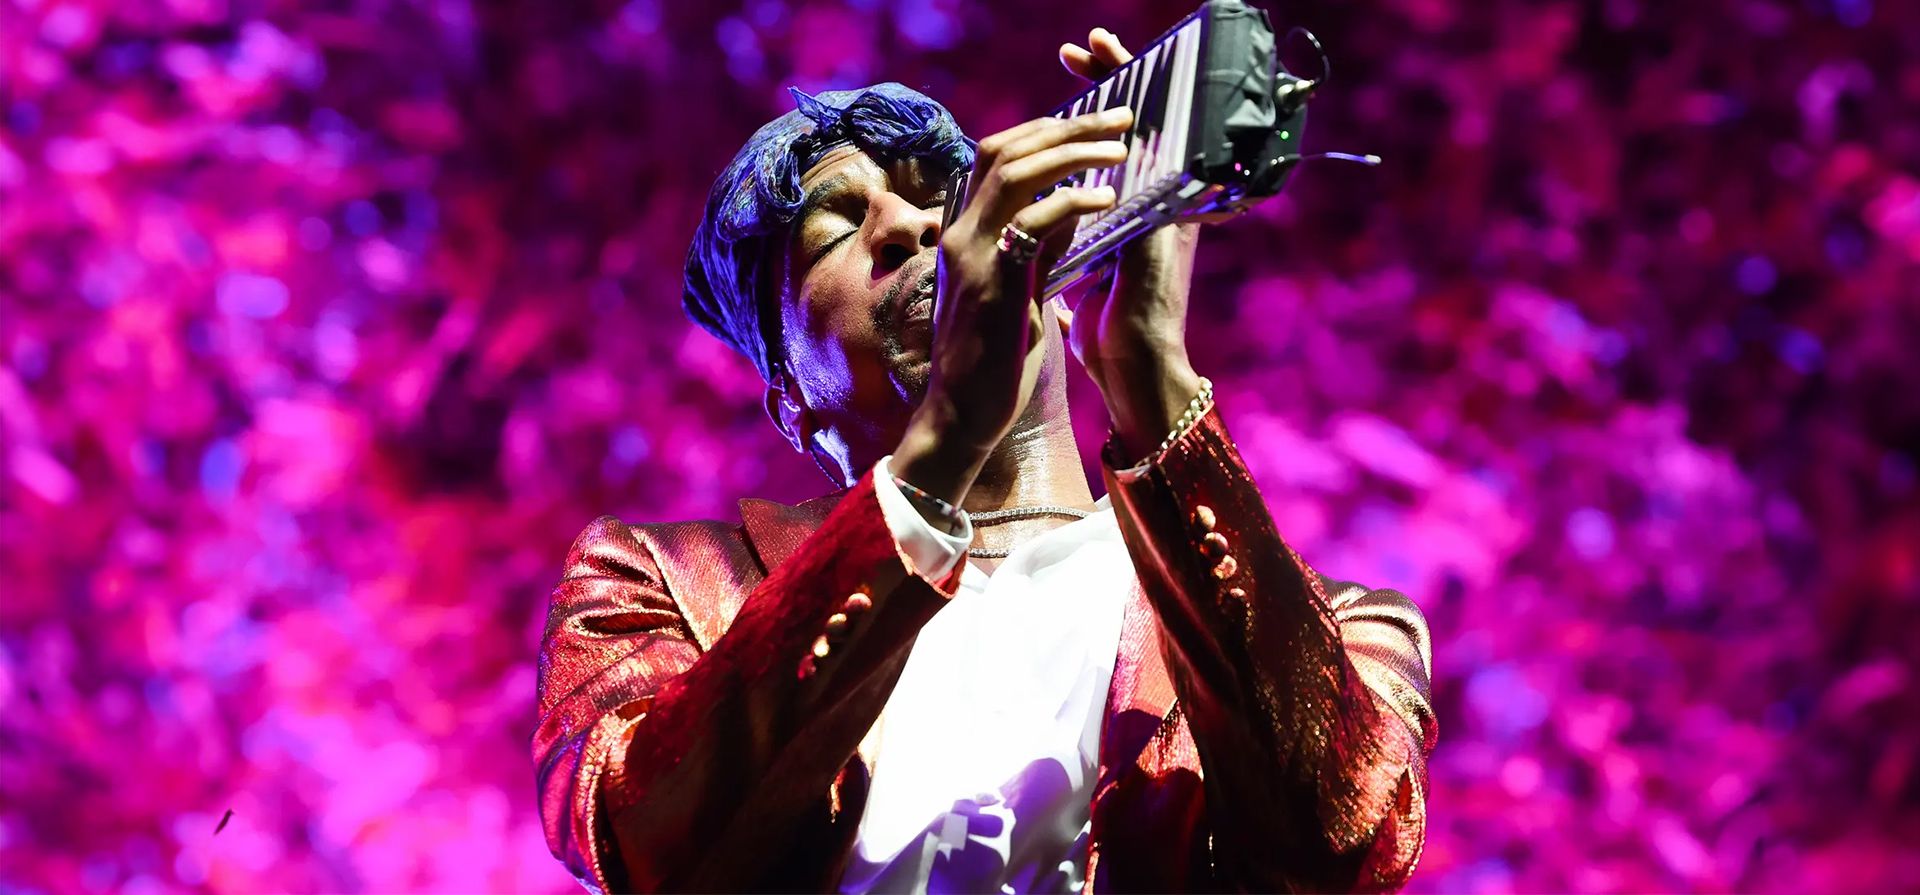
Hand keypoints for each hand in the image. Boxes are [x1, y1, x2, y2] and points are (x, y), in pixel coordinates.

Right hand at [892, 107, 1133, 502]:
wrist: (963, 417)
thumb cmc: (993, 362)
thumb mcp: (1018, 290)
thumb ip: (1036, 248)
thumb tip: (1070, 208)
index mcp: (967, 233)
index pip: (998, 156)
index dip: (1045, 131)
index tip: (1094, 125)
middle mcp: (962, 233)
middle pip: (1006, 149)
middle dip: (1066, 126)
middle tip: (1120, 115)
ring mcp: (972, 254)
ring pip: (1016, 171)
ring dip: (1073, 150)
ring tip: (1120, 144)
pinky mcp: (992, 281)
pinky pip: (1032, 221)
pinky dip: (1072, 200)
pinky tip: (1107, 197)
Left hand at [1059, 28, 1205, 460]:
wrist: (1135, 374)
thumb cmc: (1109, 335)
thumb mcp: (1083, 278)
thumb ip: (1072, 248)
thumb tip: (1047, 234)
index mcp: (1127, 213)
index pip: (1105, 146)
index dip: (1089, 108)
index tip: (1072, 72)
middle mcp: (1149, 206)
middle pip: (1134, 125)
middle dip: (1109, 79)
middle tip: (1086, 45)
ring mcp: (1159, 214)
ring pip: (1146, 133)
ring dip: (1118, 92)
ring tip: (1100, 51)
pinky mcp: (1158, 231)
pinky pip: (1149, 169)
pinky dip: (1129, 137)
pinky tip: (1112, 104)